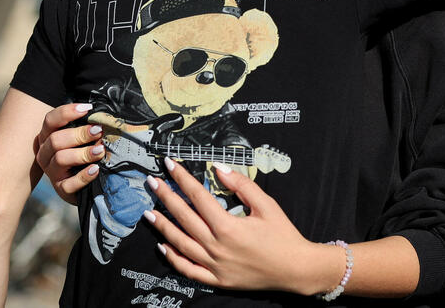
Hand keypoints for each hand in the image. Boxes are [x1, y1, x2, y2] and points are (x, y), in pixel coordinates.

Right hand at [33, 102, 104, 203]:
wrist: (83, 183)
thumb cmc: (82, 152)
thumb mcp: (81, 138)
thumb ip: (86, 126)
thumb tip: (103, 116)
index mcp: (48, 136)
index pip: (50, 120)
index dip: (66, 112)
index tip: (87, 109)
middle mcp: (45, 153)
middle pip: (55, 140)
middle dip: (79, 134)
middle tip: (98, 131)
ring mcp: (51, 172)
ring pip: (60, 159)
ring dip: (82, 153)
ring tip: (100, 150)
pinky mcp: (61, 189)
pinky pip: (69, 184)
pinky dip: (83, 176)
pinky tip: (95, 169)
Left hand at [145, 159, 344, 295]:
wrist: (295, 269)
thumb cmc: (283, 236)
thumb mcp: (266, 205)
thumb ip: (241, 185)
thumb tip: (219, 168)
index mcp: (228, 226)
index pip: (198, 196)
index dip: (182, 179)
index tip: (170, 166)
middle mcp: (217, 246)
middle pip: (184, 217)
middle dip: (166, 197)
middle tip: (153, 183)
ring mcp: (214, 265)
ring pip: (180, 243)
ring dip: (162, 226)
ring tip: (149, 212)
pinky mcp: (216, 278)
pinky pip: (188, 269)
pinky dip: (173, 258)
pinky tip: (163, 246)